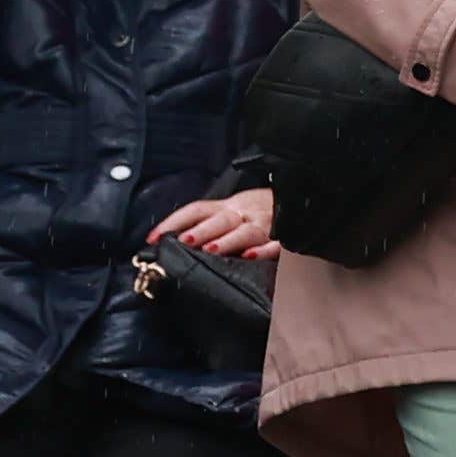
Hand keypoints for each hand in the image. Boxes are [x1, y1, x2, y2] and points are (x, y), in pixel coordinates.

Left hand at [148, 185, 278, 260]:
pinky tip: (251, 256)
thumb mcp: (234, 210)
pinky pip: (276, 244)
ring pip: (246, 231)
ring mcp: (265, 225)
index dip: (174, 222)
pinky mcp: (284, 237)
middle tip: (185, 240)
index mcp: (230, 207)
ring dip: (228, 240)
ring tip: (211, 250)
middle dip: (202, 230)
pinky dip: (264, 249)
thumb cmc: (262, 211)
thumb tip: (174, 239)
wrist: (302, 200)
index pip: (197, 209)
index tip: (154, 237)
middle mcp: (245, 214)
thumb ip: (210, 223)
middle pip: (222, 220)